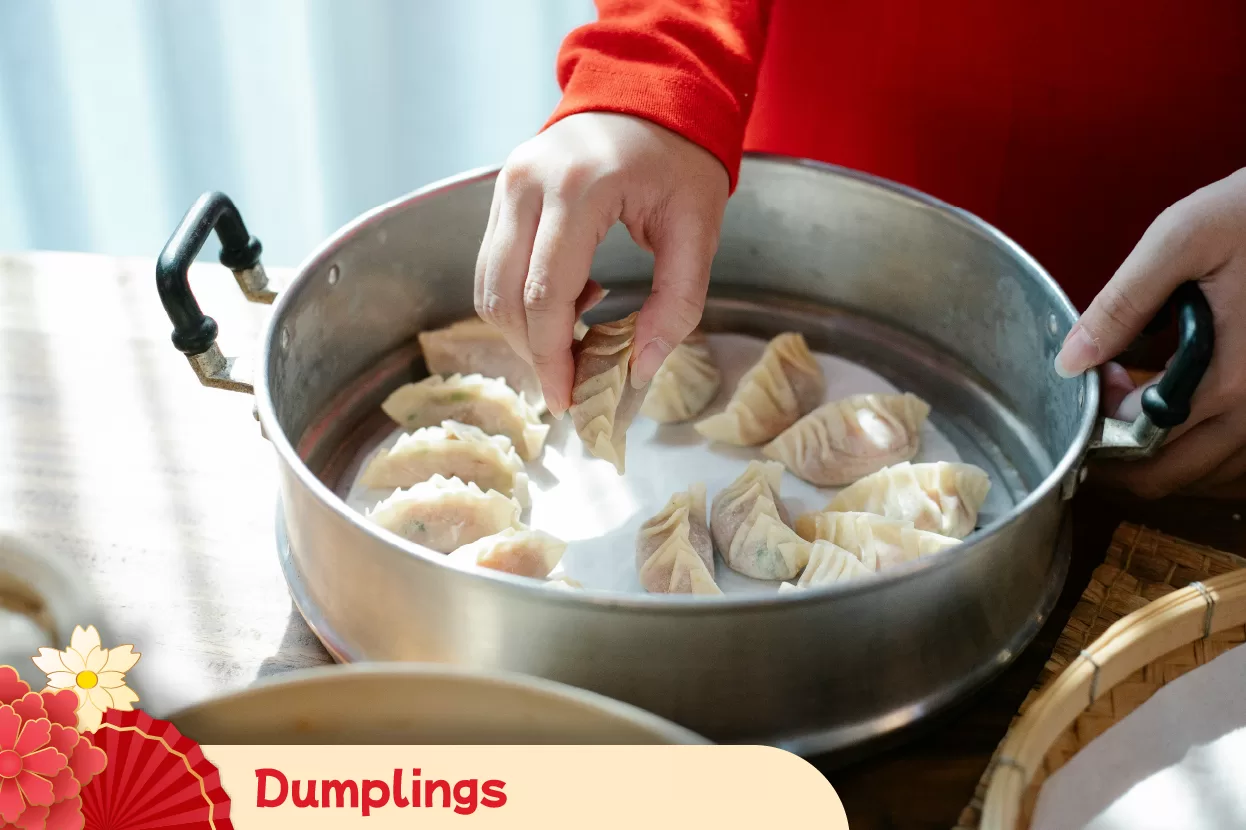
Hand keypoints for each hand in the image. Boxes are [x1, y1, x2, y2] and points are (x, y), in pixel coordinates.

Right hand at [474, 112, 729, 415]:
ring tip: (575, 337)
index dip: (551, 357)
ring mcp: (506, 183)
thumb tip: (639, 369)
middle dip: (532, 353)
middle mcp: (528, 183)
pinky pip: (493, 264)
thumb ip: (676, 303)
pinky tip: (569, 299)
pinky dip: (520, 300)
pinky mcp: (501, 191)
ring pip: (487, 285)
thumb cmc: (680, 159)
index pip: (545, 294)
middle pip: (503, 296)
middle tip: (570, 384)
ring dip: (522, 330)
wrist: (652, 92)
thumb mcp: (698, 230)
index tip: (568, 401)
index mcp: (579, 189)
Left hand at [1055, 167, 1245, 497]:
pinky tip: (1184, 420)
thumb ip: (1122, 304)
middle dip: (1123, 461)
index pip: (1143, 439)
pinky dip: (1208, 453)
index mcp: (1231, 377)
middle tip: (1098, 423)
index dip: (1101, 424)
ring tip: (1136, 417)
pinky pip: (1243, 457)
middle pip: (1176, 475)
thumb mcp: (1182, 240)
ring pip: (1215, 475)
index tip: (1094, 386)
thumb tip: (1070, 362)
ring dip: (1167, 461)